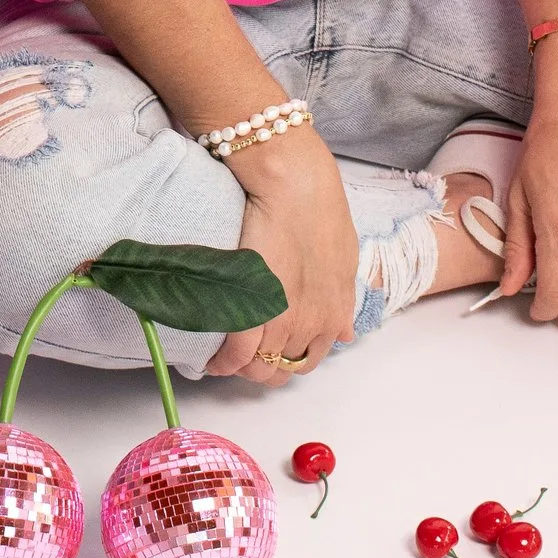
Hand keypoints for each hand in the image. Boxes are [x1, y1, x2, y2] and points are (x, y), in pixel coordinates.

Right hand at [205, 132, 361, 382]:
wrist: (296, 188)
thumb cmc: (321, 212)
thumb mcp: (345, 259)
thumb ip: (342, 301)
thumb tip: (345, 332)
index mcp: (335, 313)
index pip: (309, 359)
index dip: (287, 361)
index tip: (270, 354)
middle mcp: (312, 325)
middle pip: (282, 368)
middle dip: (262, 369)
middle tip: (243, 357)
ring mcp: (283, 321)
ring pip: (259, 366)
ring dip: (240, 367)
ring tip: (223, 357)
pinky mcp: (255, 311)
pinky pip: (237, 355)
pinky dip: (223, 363)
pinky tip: (212, 361)